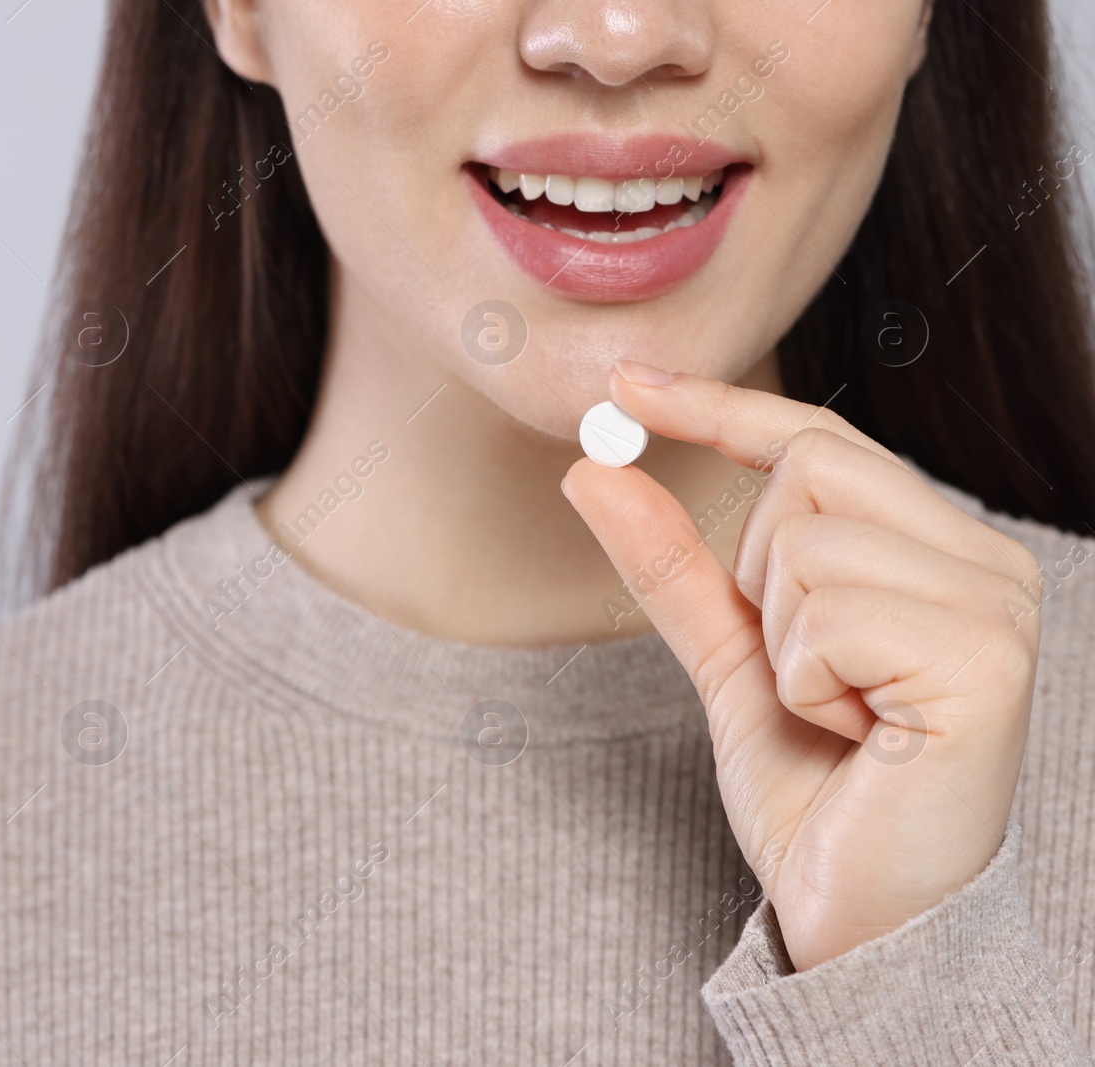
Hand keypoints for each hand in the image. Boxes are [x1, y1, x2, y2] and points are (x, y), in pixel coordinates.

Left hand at [561, 361, 1043, 971]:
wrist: (859, 915)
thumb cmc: (814, 790)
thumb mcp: (730, 658)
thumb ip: (672, 563)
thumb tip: (590, 466)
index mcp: (938, 551)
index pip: (820, 439)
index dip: (720, 406)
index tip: (624, 383)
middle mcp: (986, 562)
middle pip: (806, 469)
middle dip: (758, 578)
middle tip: (808, 677)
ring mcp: (997, 606)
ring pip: (807, 542)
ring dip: (783, 643)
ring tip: (840, 714)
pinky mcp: (987, 661)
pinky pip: (825, 615)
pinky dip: (806, 685)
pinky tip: (860, 737)